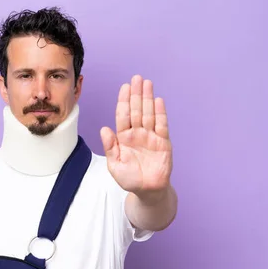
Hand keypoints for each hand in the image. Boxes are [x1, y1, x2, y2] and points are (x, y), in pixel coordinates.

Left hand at [101, 75, 172, 198]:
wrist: (147, 191)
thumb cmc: (130, 179)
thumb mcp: (114, 165)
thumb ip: (110, 147)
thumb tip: (104, 129)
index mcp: (124, 138)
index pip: (123, 115)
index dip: (124, 101)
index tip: (124, 87)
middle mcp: (137, 134)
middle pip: (137, 110)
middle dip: (136, 94)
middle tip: (136, 78)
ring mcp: (151, 136)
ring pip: (149, 114)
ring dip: (148, 98)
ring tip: (147, 83)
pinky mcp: (163, 142)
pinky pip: (162, 125)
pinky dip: (160, 113)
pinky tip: (158, 101)